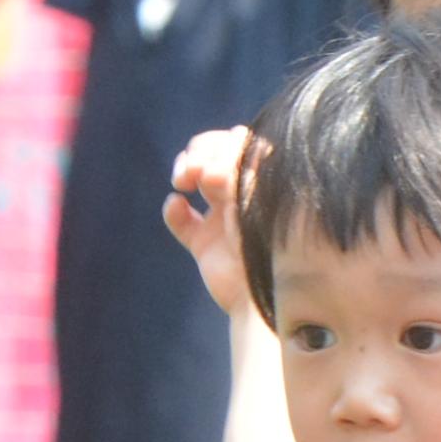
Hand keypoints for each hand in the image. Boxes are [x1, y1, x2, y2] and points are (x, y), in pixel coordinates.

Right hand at [163, 127, 261, 321]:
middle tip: (192, 170)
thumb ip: (231, 177)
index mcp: (261, 182)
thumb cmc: (267, 246)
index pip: (238, 142)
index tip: (214, 164)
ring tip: (181, 182)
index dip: (220, 144)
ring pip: (194, 177)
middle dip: (197, 153)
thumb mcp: (253, 203)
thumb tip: (205, 168)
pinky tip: (176, 207)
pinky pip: (180, 219)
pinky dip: (173, 210)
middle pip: (212, 153)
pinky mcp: (204, 244)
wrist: (260, 299)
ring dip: (183, 170)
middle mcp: (242, 195)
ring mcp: (222, 219)